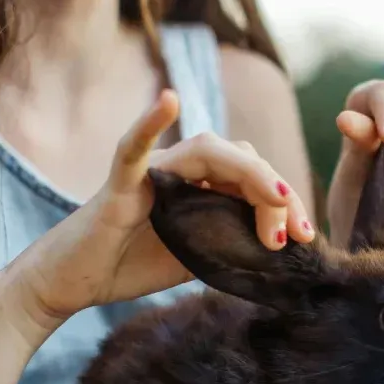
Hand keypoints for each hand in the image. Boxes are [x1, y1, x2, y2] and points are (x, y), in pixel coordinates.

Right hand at [1, 89, 314, 344]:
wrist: (75, 283)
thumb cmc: (130, 266)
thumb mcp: (197, 257)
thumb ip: (232, 244)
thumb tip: (283, 252)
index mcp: (200, 186)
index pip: (253, 178)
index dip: (285, 202)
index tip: (308, 237)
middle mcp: (179, 169)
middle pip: (241, 161)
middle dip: (278, 193)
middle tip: (299, 234)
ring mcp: (150, 170)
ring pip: (207, 151)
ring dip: (249, 174)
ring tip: (277, 199)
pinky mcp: (119, 182)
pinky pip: (133, 147)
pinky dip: (150, 121)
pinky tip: (169, 99)